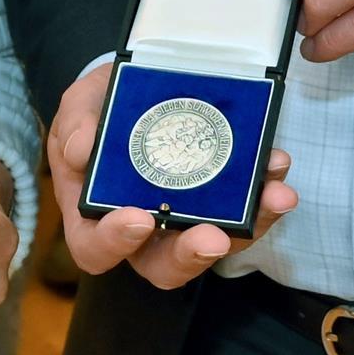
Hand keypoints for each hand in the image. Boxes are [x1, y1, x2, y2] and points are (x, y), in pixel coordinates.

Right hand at [46, 63, 295, 289]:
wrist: (138, 89)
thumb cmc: (100, 110)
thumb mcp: (81, 105)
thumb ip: (78, 123)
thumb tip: (81, 150)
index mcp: (94, 214)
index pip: (95, 249)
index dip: (114, 243)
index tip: (138, 218)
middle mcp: (143, 231)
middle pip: (165, 265)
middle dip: (193, 254)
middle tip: (215, 236)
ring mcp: (185, 220)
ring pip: (216, 243)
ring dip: (248, 226)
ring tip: (273, 195)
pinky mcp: (220, 203)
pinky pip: (245, 211)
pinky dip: (264, 192)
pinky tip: (276, 166)